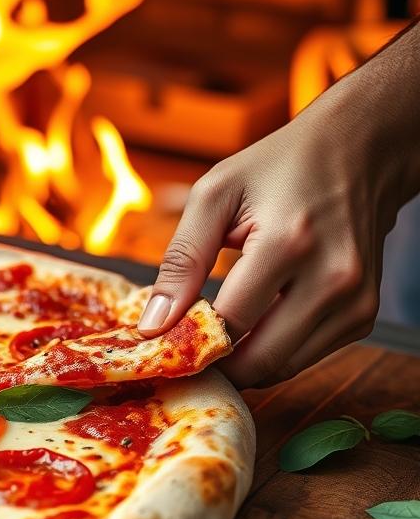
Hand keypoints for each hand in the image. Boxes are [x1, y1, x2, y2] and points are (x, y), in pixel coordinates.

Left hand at [138, 113, 388, 387]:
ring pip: (284, 367)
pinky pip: (306, 356)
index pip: (229, 324)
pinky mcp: (364, 314)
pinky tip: (253, 323)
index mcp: (289, 243)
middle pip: (261, 360)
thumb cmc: (278, 168)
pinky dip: (273, 350)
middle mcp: (333, 278)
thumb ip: (182, 261)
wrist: (359, 150)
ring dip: (244, 362)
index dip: (188, 342)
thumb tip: (153, 325)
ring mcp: (356, 301)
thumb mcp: (214, 197)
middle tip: (183, 351)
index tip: (160, 342)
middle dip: (215, 364)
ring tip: (214, 336)